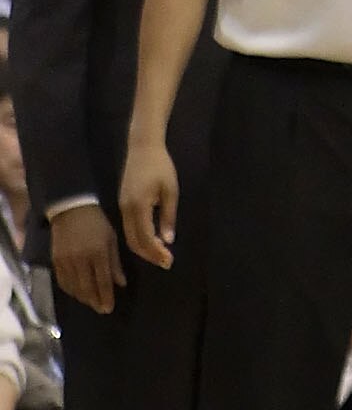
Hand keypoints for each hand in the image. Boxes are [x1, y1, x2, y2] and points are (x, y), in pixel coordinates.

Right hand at [51, 202, 124, 313]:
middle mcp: (81, 259)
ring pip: (74, 288)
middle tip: (102, 310)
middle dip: (95, 301)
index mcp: (98, 252)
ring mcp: (66, 261)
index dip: (106, 297)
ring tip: (92, 302)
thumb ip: (115, 263)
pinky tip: (77, 293)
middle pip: (87, 288)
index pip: (102, 281)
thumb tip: (121, 284)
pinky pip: (62, 282)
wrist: (72, 209)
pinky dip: (71, 291)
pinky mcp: (55, 261)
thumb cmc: (97, 223)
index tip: (109, 308)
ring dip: (83, 298)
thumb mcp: (111, 239)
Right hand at [119, 140, 177, 271]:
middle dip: (149, 255)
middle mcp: (126, 210)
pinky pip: (127, 227)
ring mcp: (122, 207)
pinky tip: (150, 240)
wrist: (143, 147)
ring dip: (143, 248)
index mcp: (138, 206)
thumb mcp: (170, 190)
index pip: (145, 237)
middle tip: (165, 262)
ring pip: (129, 236)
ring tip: (159, 255)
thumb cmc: (160, 166)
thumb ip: (168, 216)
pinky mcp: (122, 203)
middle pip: (134, 241)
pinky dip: (138, 238)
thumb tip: (168, 240)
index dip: (156, 252)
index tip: (168, 261)